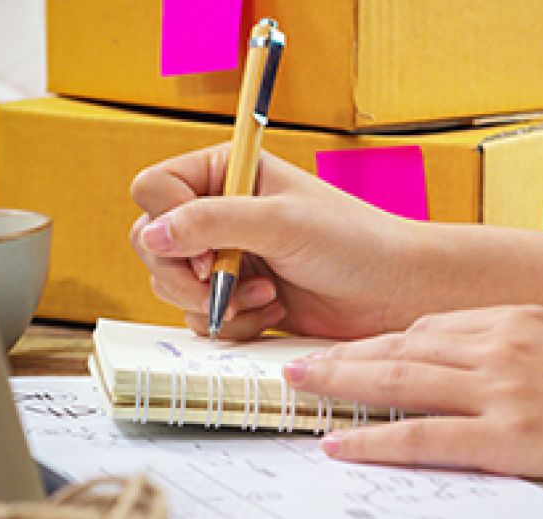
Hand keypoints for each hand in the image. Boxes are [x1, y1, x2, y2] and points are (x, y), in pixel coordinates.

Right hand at [130, 144, 417, 339]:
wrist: (392, 292)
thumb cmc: (351, 242)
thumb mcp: (279, 222)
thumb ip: (211, 222)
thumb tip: (150, 233)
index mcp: (224, 173)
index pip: (154, 189)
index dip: (168, 223)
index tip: (205, 252)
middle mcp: (218, 212)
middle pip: (151, 242)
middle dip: (185, 274)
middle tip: (221, 283)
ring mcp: (223, 255)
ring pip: (170, 284)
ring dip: (214, 300)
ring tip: (266, 294)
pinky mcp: (233, 294)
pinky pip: (199, 315)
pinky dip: (232, 321)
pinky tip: (274, 309)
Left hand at [283, 305, 542, 480]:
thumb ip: (491, 340)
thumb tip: (430, 350)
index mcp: (506, 320)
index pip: (420, 330)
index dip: (371, 344)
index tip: (338, 352)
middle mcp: (497, 346)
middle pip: (399, 348)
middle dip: (341, 356)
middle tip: (295, 363)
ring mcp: (501, 389)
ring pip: (401, 382)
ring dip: (343, 384)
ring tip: (302, 388)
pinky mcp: (509, 436)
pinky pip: (426, 436)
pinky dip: (377, 438)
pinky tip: (342, 442)